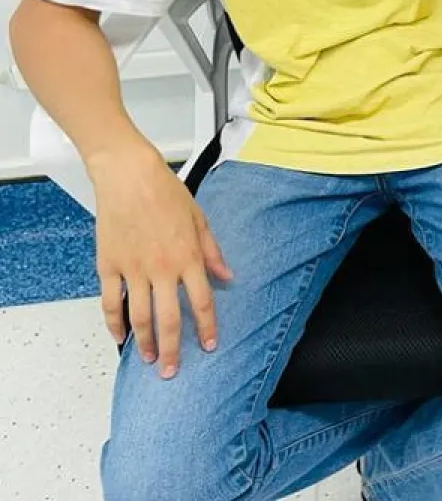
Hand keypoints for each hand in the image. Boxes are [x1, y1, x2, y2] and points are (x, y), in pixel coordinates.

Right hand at [89, 143, 231, 378]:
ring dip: (144, 343)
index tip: (209, 346)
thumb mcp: (200, 219)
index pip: (201, 303)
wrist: (129, 175)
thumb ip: (212, 252)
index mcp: (188, 258)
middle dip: (173, 349)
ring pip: (138, 316)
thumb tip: (227, 277)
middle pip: (168, 319)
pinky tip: (118, 337)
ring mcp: (133, 269)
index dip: (206, 328)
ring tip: (149, 359)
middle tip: (173, 370)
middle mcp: (161, 268)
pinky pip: (109, 302)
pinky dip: (112, 323)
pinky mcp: (109, 266)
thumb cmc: (165, 192)